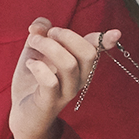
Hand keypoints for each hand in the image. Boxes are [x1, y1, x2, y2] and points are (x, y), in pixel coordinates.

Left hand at [9, 19, 119, 138]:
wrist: (23, 114)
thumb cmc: (33, 80)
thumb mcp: (35, 50)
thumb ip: (40, 32)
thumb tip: (40, 24)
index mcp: (79, 65)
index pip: (95, 50)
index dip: (105, 41)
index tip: (115, 33)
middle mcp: (78, 79)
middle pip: (87, 54)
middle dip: (67, 36)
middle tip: (48, 33)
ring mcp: (66, 92)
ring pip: (69, 65)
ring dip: (48, 46)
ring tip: (33, 43)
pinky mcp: (49, 102)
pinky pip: (50, 82)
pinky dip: (38, 67)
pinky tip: (30, 64)